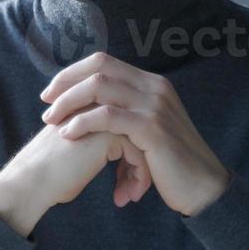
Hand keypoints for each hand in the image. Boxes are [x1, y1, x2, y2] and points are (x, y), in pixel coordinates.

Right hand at [0, 114, 145, 237]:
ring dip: (141, 174)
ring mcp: (104, 116)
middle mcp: (99, 105)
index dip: (131, 155)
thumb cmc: (50, 173)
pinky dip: (138, 178)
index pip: (128, 127)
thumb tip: (125, 155)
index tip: (125, 180)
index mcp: (90, 106)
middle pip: (139, 133)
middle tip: (134, 190)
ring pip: (143, 143)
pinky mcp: (109, 132)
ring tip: (131, 196)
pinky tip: (125, 198)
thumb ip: (96, 141)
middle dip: (140, 164)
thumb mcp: (76, 148)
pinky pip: (139, 153)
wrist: (31, 181)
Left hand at [39, 51, 230, 216]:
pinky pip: (108, 116)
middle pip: (99, 68)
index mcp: (151, 84)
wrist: (202, 188)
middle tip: (46, 104)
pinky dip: (83, 122)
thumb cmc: (171, 164)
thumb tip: (91, 110)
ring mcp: (154, 105)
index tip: (51, 91)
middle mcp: (154, 87)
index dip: (73, 72)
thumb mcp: (148, 130)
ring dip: (69, 102)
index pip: (104, 61)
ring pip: (100, 87)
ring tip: (52, 121)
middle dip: (66, 83)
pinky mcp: (152, 128)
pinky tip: (68, 135)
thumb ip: (125, 115)